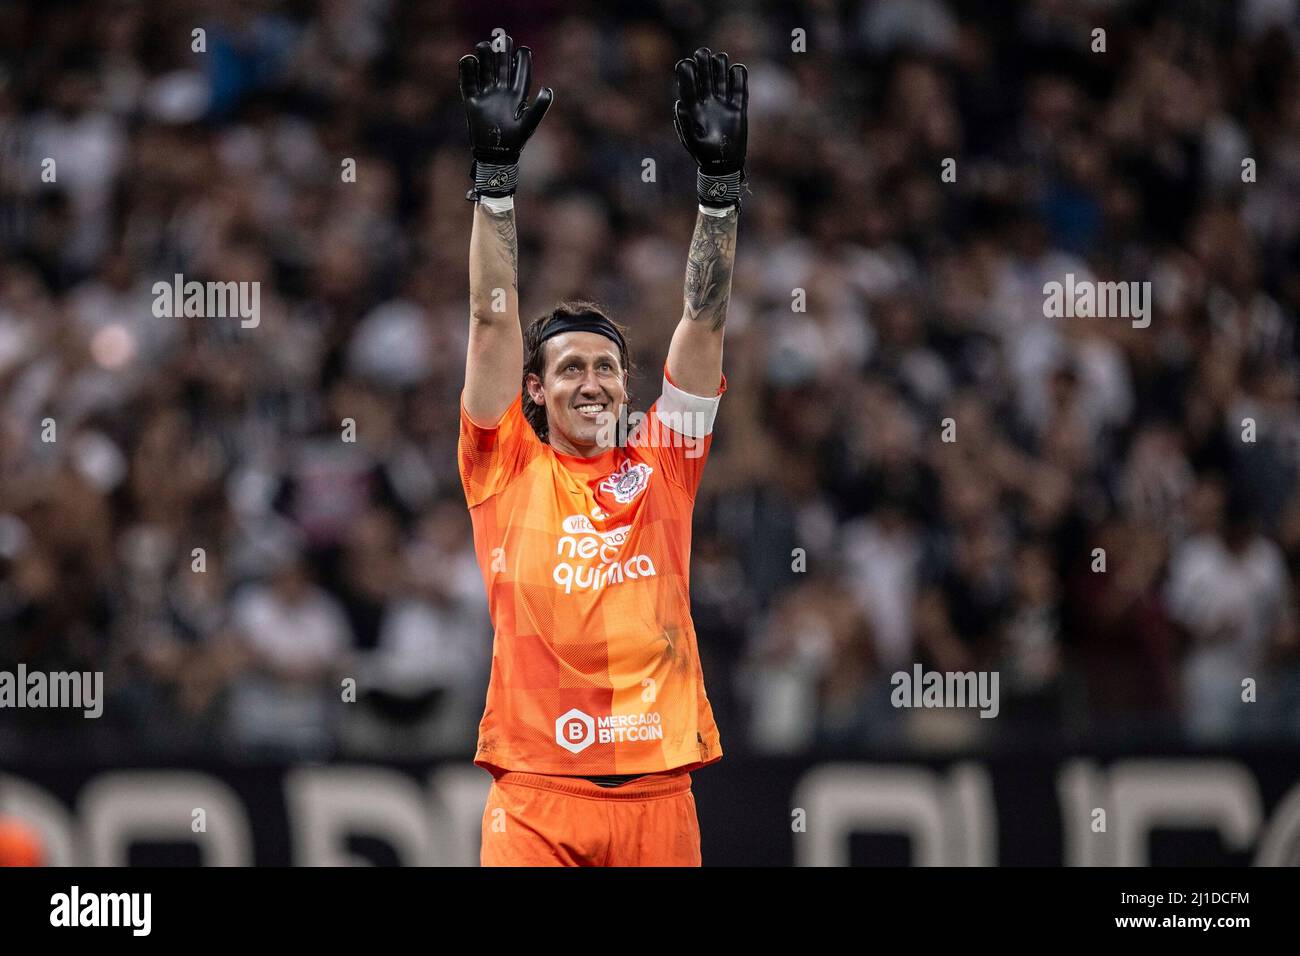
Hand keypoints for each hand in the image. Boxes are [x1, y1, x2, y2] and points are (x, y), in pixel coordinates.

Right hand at [458, 34, 552, 196]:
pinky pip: (468, 83)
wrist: (495, 157)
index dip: (522, 61)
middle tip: (502, 38)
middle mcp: (502, 93)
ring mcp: (487, 96)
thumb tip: (547, 89)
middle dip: (502, 53)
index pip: (520, 74)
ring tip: (483, 45)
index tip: (523, 49)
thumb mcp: (528, 125)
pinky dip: (467, 71)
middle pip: (502, 68)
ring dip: (484, 58)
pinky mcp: (472, 102)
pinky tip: (467, 60)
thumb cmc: (515, 143)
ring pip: (485, 71)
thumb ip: (538, 108)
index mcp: (516, 97)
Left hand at [674, 47, 747, 206]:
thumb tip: (679, 105)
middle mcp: (707, 102)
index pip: (688, 84)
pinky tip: (737, 70)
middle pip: (705, 75)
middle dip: (703, 62)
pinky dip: (739, 76)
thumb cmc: (703, 155)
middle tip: (703, 53)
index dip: (687, 71)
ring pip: (722, 76)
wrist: (723, 166)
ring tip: (720, 59)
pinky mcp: (738, 108)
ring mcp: (723, 103)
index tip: (686, 62)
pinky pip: (740, 88)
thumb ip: (684, 123)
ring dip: (720, 65)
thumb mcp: (691, 141)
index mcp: (693, 107)